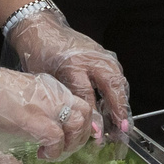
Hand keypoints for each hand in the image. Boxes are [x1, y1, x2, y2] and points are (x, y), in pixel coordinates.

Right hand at [0, 55, 97, 156]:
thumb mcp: (23, 95)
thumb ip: (38, 105)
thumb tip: (42, 124)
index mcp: (51, 88)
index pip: (81, 104)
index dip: (83, 124)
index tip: (74, 137)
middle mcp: (54, 94)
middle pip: (85, 114)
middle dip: (81, 136)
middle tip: (65, 148)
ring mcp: (45, 106)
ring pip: (78, 125)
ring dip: (70, 144)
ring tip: (54, 152)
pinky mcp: (33, 119)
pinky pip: (57, 138)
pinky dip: (54, 151)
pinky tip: (43, 154)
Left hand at [5, 7, 130, 136]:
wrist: (43, 29)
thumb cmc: (41, 55)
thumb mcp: (47, 79)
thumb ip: (65, 99)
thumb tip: (83, 122)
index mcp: (73, 64)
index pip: (87, 95)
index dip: (92, 116)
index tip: (97, 133)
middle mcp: (92, 58)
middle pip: (112, 86)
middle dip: (119, 110)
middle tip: (122, 131)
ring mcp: (102, 55)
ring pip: (118, 82)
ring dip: (121, 103)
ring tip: (121, 124)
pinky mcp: (106, 55)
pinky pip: (116, 76)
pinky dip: (118, 93)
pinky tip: (115, 108)